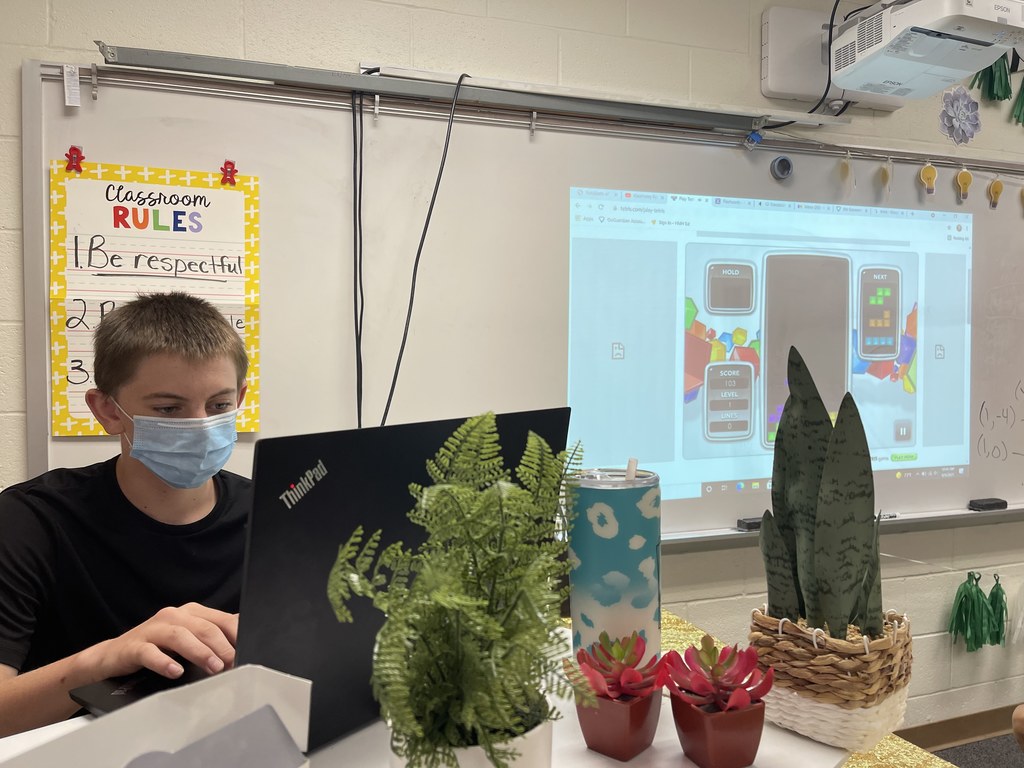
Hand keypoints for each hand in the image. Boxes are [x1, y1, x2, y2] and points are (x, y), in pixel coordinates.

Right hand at [76, 603, 237, 680]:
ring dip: (200, 652)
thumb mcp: (189, 639)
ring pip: (181, 636)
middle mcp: (173, 616)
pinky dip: (164, 662)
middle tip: (233, 664)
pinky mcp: (134, 646)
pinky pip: (150, 653)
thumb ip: (214, 638)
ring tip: (213, 667)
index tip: (249, 652)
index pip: (222, 620)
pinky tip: (175, 672)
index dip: (237, 636)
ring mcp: (153, 629)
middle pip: (204, 628)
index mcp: (191, 612)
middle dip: (222, 647)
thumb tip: (244, 644)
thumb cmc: (157, 648)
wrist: (112, 656)